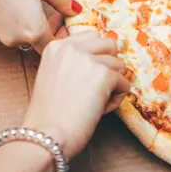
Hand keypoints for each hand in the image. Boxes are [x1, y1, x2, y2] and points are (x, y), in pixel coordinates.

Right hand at [0, 0, 79, 51]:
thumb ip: (61, 0)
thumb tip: (74, 9)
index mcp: (34, 31)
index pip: (55, 45)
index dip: (64, 36)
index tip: (66, 22)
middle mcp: (17, 39)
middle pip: (40, 42)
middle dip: (50, 29)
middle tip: (56, 10)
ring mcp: (1, 35)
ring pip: (24, 36)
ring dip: (34, 24)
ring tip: (37, 3)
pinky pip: (11, 29)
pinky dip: (19, 20)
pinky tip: (19, 2)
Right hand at [21, 31, 128, 158]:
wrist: (46, 135)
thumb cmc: (48, 115)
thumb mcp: (53, 76)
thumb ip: (71, 63)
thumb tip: (103, 59)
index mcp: (56, 46)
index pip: (91, 36)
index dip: (96, 56)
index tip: (89, 76)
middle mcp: (72, 47)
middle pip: (109, 44)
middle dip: (108, 65)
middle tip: (97, 88)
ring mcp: (88, 59)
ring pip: (119, 65)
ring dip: (113, 84)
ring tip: (97, 102)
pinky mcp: (103, 75)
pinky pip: (124, 83)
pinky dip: (117, 98)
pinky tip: (100, 110)